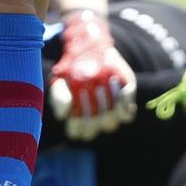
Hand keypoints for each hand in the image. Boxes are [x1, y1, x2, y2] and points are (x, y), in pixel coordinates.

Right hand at [49, 10, 136, 140]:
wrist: (89, 53)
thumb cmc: (72, 71)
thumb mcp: (59, 80)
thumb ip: (58, 97)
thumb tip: (63, 115)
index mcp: (76, 120)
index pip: (75, 132)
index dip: (75, 123)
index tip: (74, 107)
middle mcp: (94, 122)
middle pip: (94, 130)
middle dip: (91, 115)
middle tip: (87, 96)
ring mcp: (111, 115)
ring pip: (110, 124)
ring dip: (107, 110)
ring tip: (101, 89)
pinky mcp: (125, 105)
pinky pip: (127, 115)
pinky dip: (124, 106)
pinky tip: (119, 93)